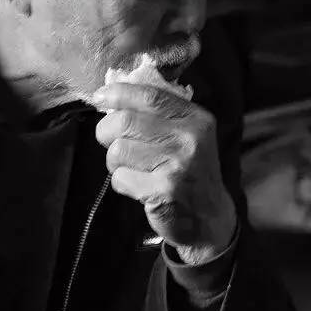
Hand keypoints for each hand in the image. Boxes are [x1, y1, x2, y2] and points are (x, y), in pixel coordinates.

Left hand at [94, 82, 236, 264]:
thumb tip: (112, 94)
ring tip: (133, 168)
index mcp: (195, 119)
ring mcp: (177, 165)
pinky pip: (121, 178)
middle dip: (107, 131)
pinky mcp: (163, 190)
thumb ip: (158, 114)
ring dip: (115, 162)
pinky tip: (139, 187)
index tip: (101, 97)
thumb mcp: (186, 135)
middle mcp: (189, 138)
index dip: (119, 93)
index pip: (150, 96)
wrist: (209, 217)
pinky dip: (123, 183)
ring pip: (118, 150)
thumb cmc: (189, 171)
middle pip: (124, 121)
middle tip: (111, 142)